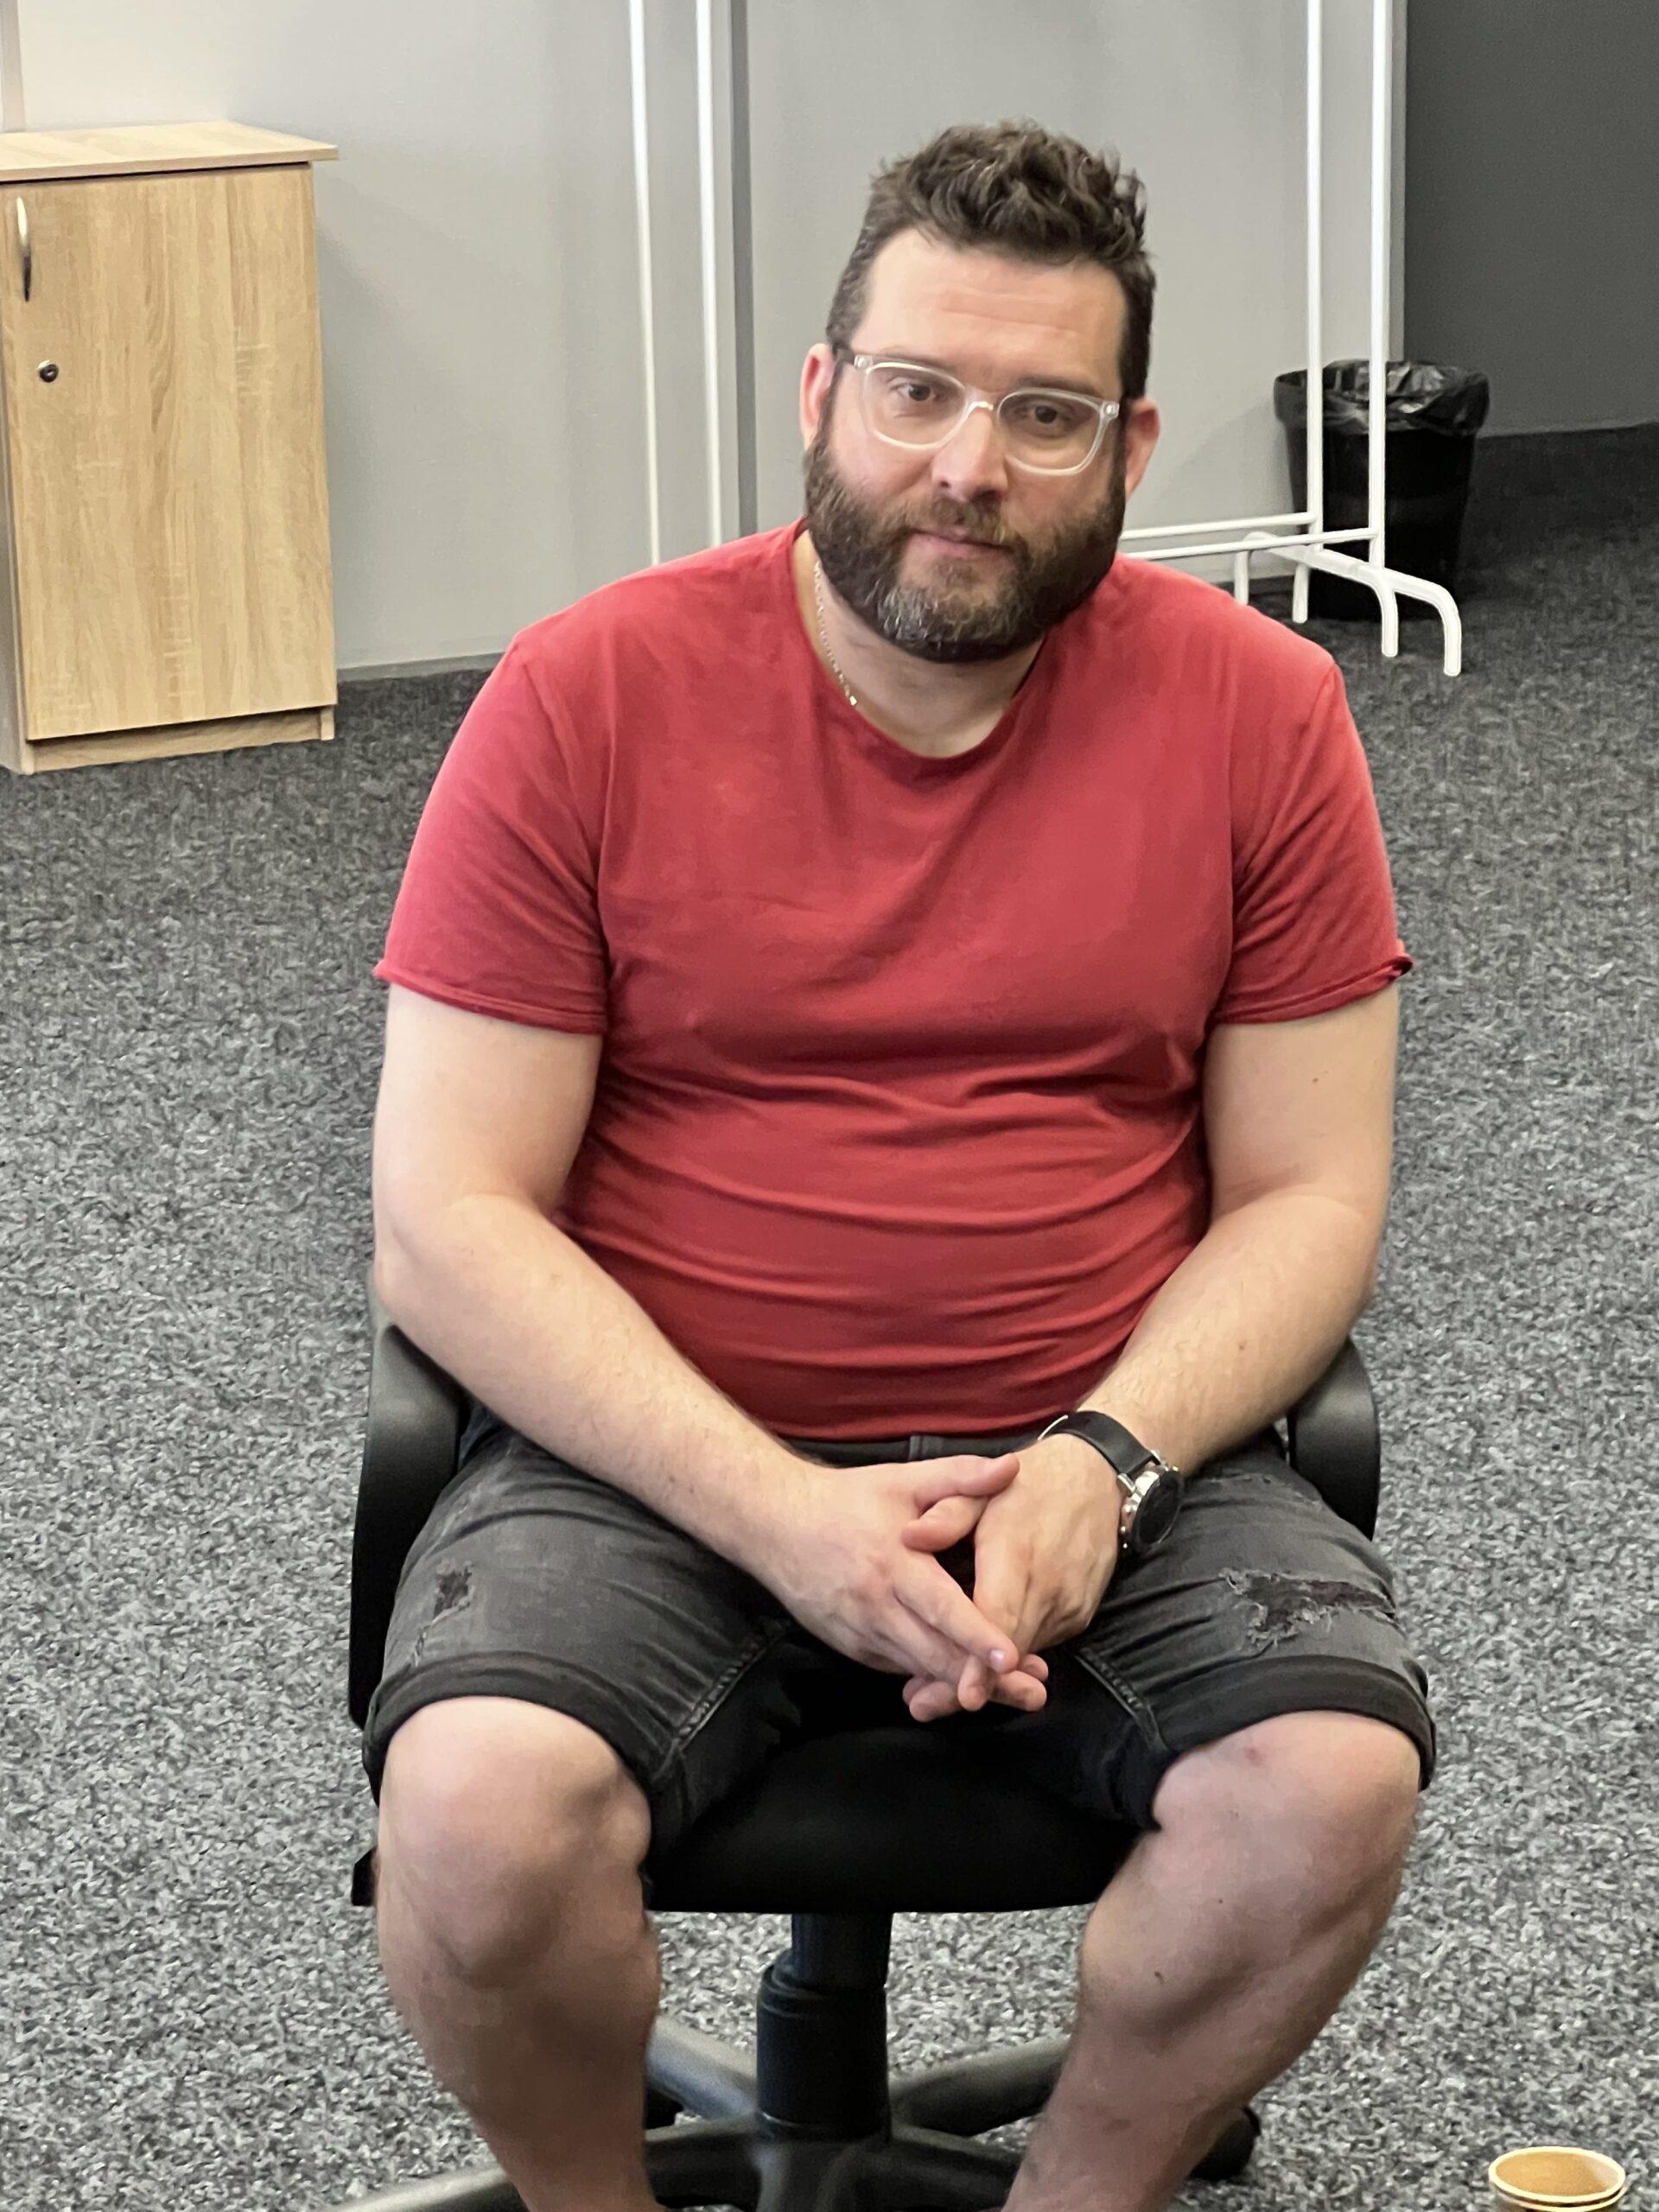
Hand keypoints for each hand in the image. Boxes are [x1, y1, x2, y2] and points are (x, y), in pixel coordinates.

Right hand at [760, 1452, 1051, 1711]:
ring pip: (920, 1670)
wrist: (773, 1524)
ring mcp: (862, 1633)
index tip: (1013, 1657)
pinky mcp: (852, 1647)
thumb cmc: (845, 1500)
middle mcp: (877, 1607)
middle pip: (937, 1655)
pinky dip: (932, 1678)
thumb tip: (1012, 1469)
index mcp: (895, 1565)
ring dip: (966, 1685)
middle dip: (988, 1680)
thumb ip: (960, 1476)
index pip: (942, 1608)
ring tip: (1016, 1695)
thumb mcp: (903, 1479)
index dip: (978, 1636)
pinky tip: (965, 1683)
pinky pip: (899, 1667)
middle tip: (1037, 1693)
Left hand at [898, 1435, 1122, 1721]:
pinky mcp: (1078, 1615)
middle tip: (920, 1704)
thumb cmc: (1029, 1485)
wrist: (1097, 1480)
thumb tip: (909, 1536)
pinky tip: (979, 1663)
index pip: (1000, 1618)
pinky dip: (1011, 1654)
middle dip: (968, 1683)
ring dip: (987, 1675)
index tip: (962, 1695)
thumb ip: (947, 1513)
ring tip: (938, 1689)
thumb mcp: (984, 1489)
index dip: (980, 1661)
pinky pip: (1038, 1642)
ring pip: (1023, 1652)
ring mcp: (1068, 1606)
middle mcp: (1049, 1588)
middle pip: (1009, 1651)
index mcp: (1018, 1555)